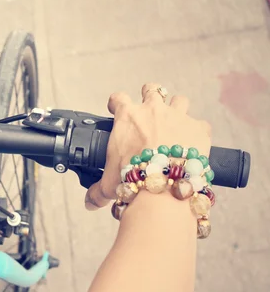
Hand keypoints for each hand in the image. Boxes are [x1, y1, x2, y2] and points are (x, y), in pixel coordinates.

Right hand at [85, 83, 211, 209]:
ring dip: (177, 109)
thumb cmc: (132, 179)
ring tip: (175, 124)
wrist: (162, 187)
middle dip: (150, 95)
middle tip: (150, 109)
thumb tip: (90, 201)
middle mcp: (153, 111)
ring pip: (179, 100)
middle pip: (152, 90)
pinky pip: (200, 124)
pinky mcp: (199, 129)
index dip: (116, 103)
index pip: (118, 98)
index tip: (116, 108)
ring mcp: (178, 117)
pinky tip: (193, 144)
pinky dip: (196, 132)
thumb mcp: (110, 183)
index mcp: (127, 117)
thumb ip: (98, 190)